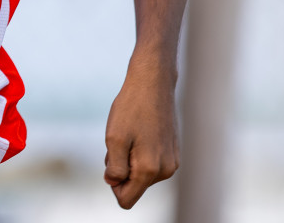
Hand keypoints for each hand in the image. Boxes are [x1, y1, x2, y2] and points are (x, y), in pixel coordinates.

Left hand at [103, 57, 178, 208]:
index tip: (110, 162)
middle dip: (120, 168)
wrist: (152, 84)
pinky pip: (149, 163)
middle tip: (119, 141)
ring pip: (140, 174)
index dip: (112, 185)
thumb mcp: (114, 138)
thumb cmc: (131, 108)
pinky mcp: (173, 153)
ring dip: (129, 159)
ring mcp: (172, 162)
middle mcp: (165, 170)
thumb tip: (114, 182)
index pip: (127, 198)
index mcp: (150, 169)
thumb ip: (115, 167)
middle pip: (133, 186)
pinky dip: (138, 153)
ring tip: (129, 134)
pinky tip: (138, 132)